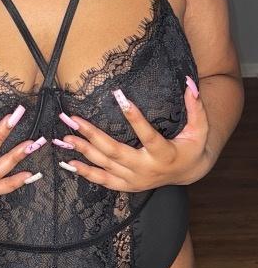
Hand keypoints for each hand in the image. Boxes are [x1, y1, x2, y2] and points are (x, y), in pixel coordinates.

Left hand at [56, 78, 209, 190]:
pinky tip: (71, 162)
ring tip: (67, 137)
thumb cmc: (192, 146)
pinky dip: (87, 172)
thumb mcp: (200, 128)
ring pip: (106, 166)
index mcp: (164, 154)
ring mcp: (135, 180)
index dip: (135, 118)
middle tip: (75, 120)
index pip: (148, 135)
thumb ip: (196, 107)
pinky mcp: (128, 185)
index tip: (120, 99)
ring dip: (84, 151)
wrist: (188, 172)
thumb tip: (190, 82)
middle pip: (116, 152)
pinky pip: (104, 181)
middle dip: (93, 136)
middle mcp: (147, 169)